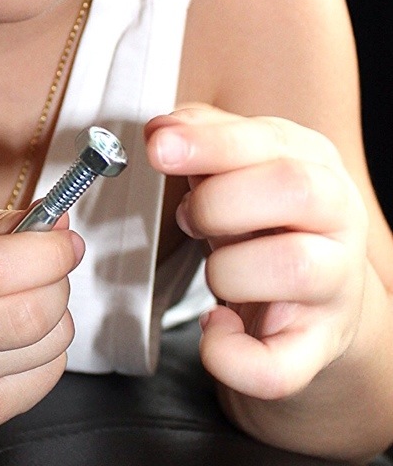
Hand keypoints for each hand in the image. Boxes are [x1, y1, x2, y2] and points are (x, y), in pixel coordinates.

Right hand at [0, 203, 83, 429]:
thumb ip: (1, 223)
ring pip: (49, 343)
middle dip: (57, 280)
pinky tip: (15, 334)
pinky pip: (48, 373)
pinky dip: (48, 346)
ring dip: (56, 313)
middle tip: (47, 265)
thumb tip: (62, 226)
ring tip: (22, 299)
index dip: (46, 252)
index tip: (64, 240)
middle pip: (29, 313)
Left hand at [146, 104, 368, 399]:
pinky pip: (279, 366)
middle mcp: (338, 217)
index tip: (158, 148)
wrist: (313, 298)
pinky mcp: (318, 347)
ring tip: (214, 269)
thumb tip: (161, 131)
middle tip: (189, 218)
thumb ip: (202, 136)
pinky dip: (233, 356)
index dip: (209, 144)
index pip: (269, 142)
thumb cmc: (265, 219)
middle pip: (294, 190)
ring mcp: (336, 285)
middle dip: (218, 202)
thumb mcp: (239, 166)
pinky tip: (214, 328)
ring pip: (292, 267)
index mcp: (313, 161)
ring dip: (226, 268)